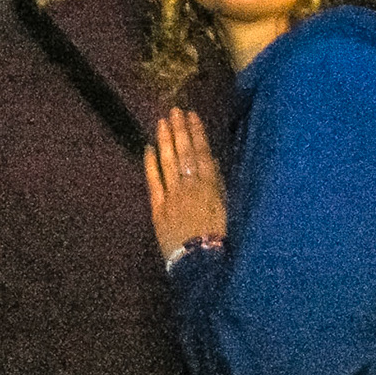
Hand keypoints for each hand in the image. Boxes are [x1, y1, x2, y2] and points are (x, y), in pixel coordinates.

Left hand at [143, 108, 226, 257]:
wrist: (203, 264)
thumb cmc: (221, 240)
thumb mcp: (228, 210)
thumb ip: (220, 186)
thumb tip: (214, 164)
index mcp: (212, 186)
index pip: (203, 152)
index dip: (197, 132)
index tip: (193, 115)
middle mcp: (191, 186)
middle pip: (184, 152)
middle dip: (180, 130)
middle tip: (174, 110)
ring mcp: (173, 196)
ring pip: (168, 162)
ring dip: (165, 140)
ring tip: (162, 121)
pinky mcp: (158, 208)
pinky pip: (153, 182)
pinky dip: (150, 164)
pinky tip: (147, 148)